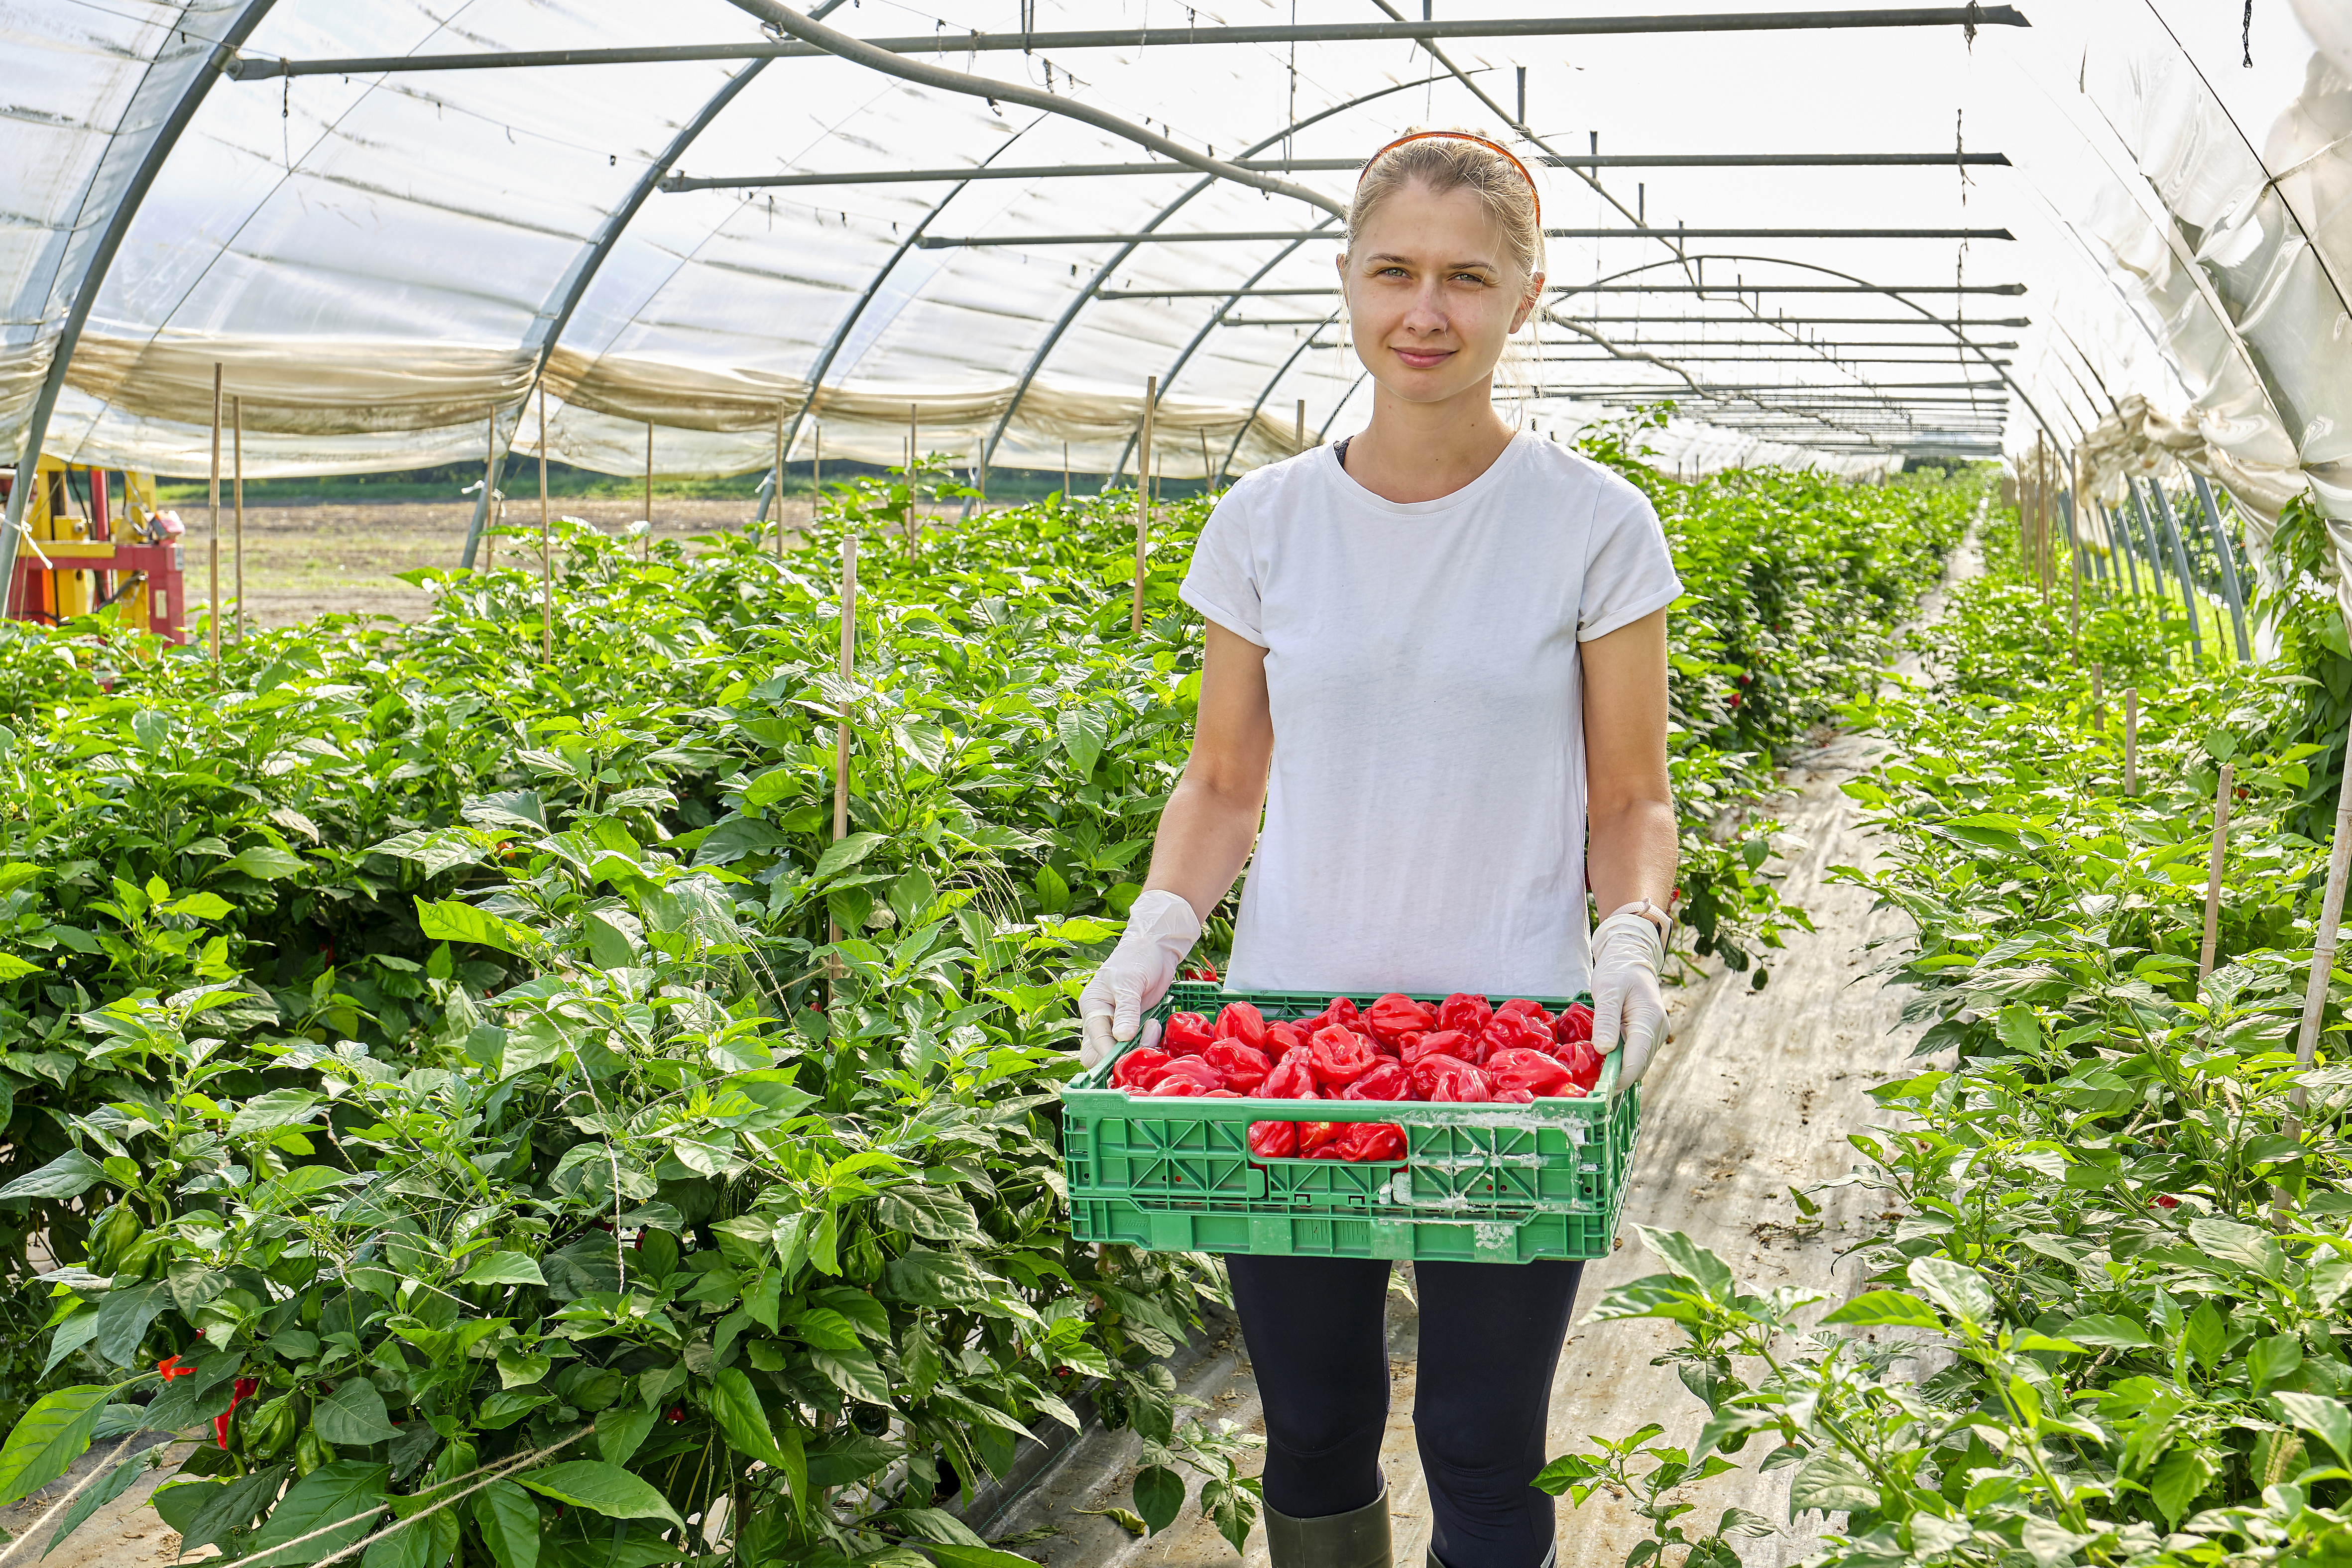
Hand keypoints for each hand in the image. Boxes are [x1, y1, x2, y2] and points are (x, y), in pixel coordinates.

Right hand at [1078, 890, 1202, 1067]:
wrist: (1156, 948)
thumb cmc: (1137, 958)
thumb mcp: (1130, 983)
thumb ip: (1126, 1010)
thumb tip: (1121, 1037)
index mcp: (1092, 1007)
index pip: (1093, 1043)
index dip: (1111, 1054)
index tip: (1131, 1053)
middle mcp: (1100, 1021)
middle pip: (1099, 1056)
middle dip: (1121, 1058)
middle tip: (1145, 1044)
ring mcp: (1117, 1025)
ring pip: (1118, 1054)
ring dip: (1138, 1049)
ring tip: (1154, 1025)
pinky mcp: (1134, 1027)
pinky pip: (1135, 1046)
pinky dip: (1147, 1044)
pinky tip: (1157, 1029)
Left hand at [1591, 905, 1668, 1092]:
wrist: (1631, 956)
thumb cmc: (1618, 971)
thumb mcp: (1607, 991)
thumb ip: (1606, 1020)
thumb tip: (1604, 1050)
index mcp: (1649, 1020)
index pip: (1636, 1061)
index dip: (1619, 1079)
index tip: (1598, 1091)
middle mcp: (1658, 1031)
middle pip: (1638, 1066)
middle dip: (1617, 1079)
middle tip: (1590, 1088)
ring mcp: (1655, 1034)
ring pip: (1637, 1063)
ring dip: (1618, 1072)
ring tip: (1593, 1077)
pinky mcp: (1648, 1034)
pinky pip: (1635, 1055)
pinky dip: (1620, 1061)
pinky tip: (1603, 1062)